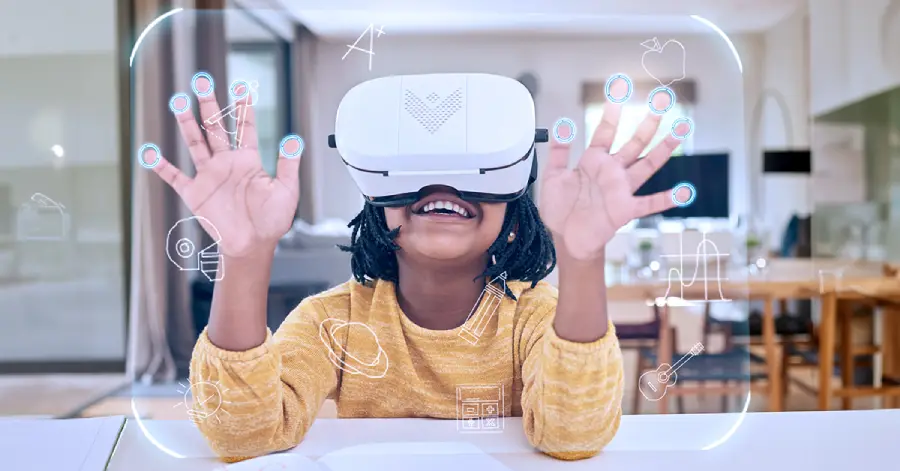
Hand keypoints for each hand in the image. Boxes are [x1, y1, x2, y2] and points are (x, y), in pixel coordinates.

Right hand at [144, 76, 302, 257]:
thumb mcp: (286, 190)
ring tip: (179, 101)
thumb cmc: (272, 221)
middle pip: (216, 128)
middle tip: (203, 81)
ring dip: (187, 123)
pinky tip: (151, 152)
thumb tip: (294, 139)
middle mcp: (226, 164)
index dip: (243, 108)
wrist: (252, 245)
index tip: (242, 87)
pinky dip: (162, 166)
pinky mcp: (195, 193)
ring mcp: (209, 176)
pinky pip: (175, 176)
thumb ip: (288, 164)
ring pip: (195, 143)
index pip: (244, 128)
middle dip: (210, 105)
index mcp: (248, 161)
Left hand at [539, 79, 691, 260]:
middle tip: (662, 101)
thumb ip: (558, 152)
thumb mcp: (553, 177)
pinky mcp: (624, 209)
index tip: (619, 90)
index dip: (612, 112)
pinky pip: (648, 203)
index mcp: (594, 161)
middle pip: (634, 142)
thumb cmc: (560, 209)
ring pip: (647, 165)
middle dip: (648, 122)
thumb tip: (561, 126)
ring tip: (680, 131)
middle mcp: (612, 172)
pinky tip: (682, 192)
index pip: (605, 132)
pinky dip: (666, 198)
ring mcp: (621, 189)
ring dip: (663, 149)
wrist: (565, 238)